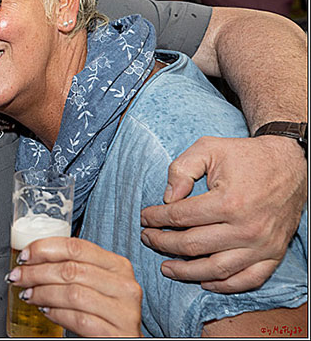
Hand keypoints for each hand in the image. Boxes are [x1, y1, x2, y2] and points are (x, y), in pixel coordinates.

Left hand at [8, 237, 141, 336]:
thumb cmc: (105, 311)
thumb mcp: (97, 283)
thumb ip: (75, 268)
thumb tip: (34, 257)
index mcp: (118, 265)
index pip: (76, 246)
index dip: (44, 249)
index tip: (25, 256)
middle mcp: (124, 286)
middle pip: (71, 270)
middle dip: (36, 272)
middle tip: (18, 277)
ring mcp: (123, 311)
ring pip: (73, 294)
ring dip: (42, 293)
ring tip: (28, 295)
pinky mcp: (116, 333)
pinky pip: (79, 319)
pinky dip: (56, 313)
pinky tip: (46, 311)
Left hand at [140, 135, 305, 292]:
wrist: (289, 163)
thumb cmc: (245, 155)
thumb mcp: (208, 148)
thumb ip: (182, 169)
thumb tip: (168, 198)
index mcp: (228, 201)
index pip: (180, 217)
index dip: (156, 218)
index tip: (144, 217)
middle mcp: (246, 228)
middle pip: (193, 245)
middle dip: (163, 243)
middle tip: (147, 238)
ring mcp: (262, 244)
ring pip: (216, 269)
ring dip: (187, 272)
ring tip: (166, 267)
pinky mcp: (274, 253)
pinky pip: (248, 279)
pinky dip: (225, 285)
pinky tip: (204, 282)